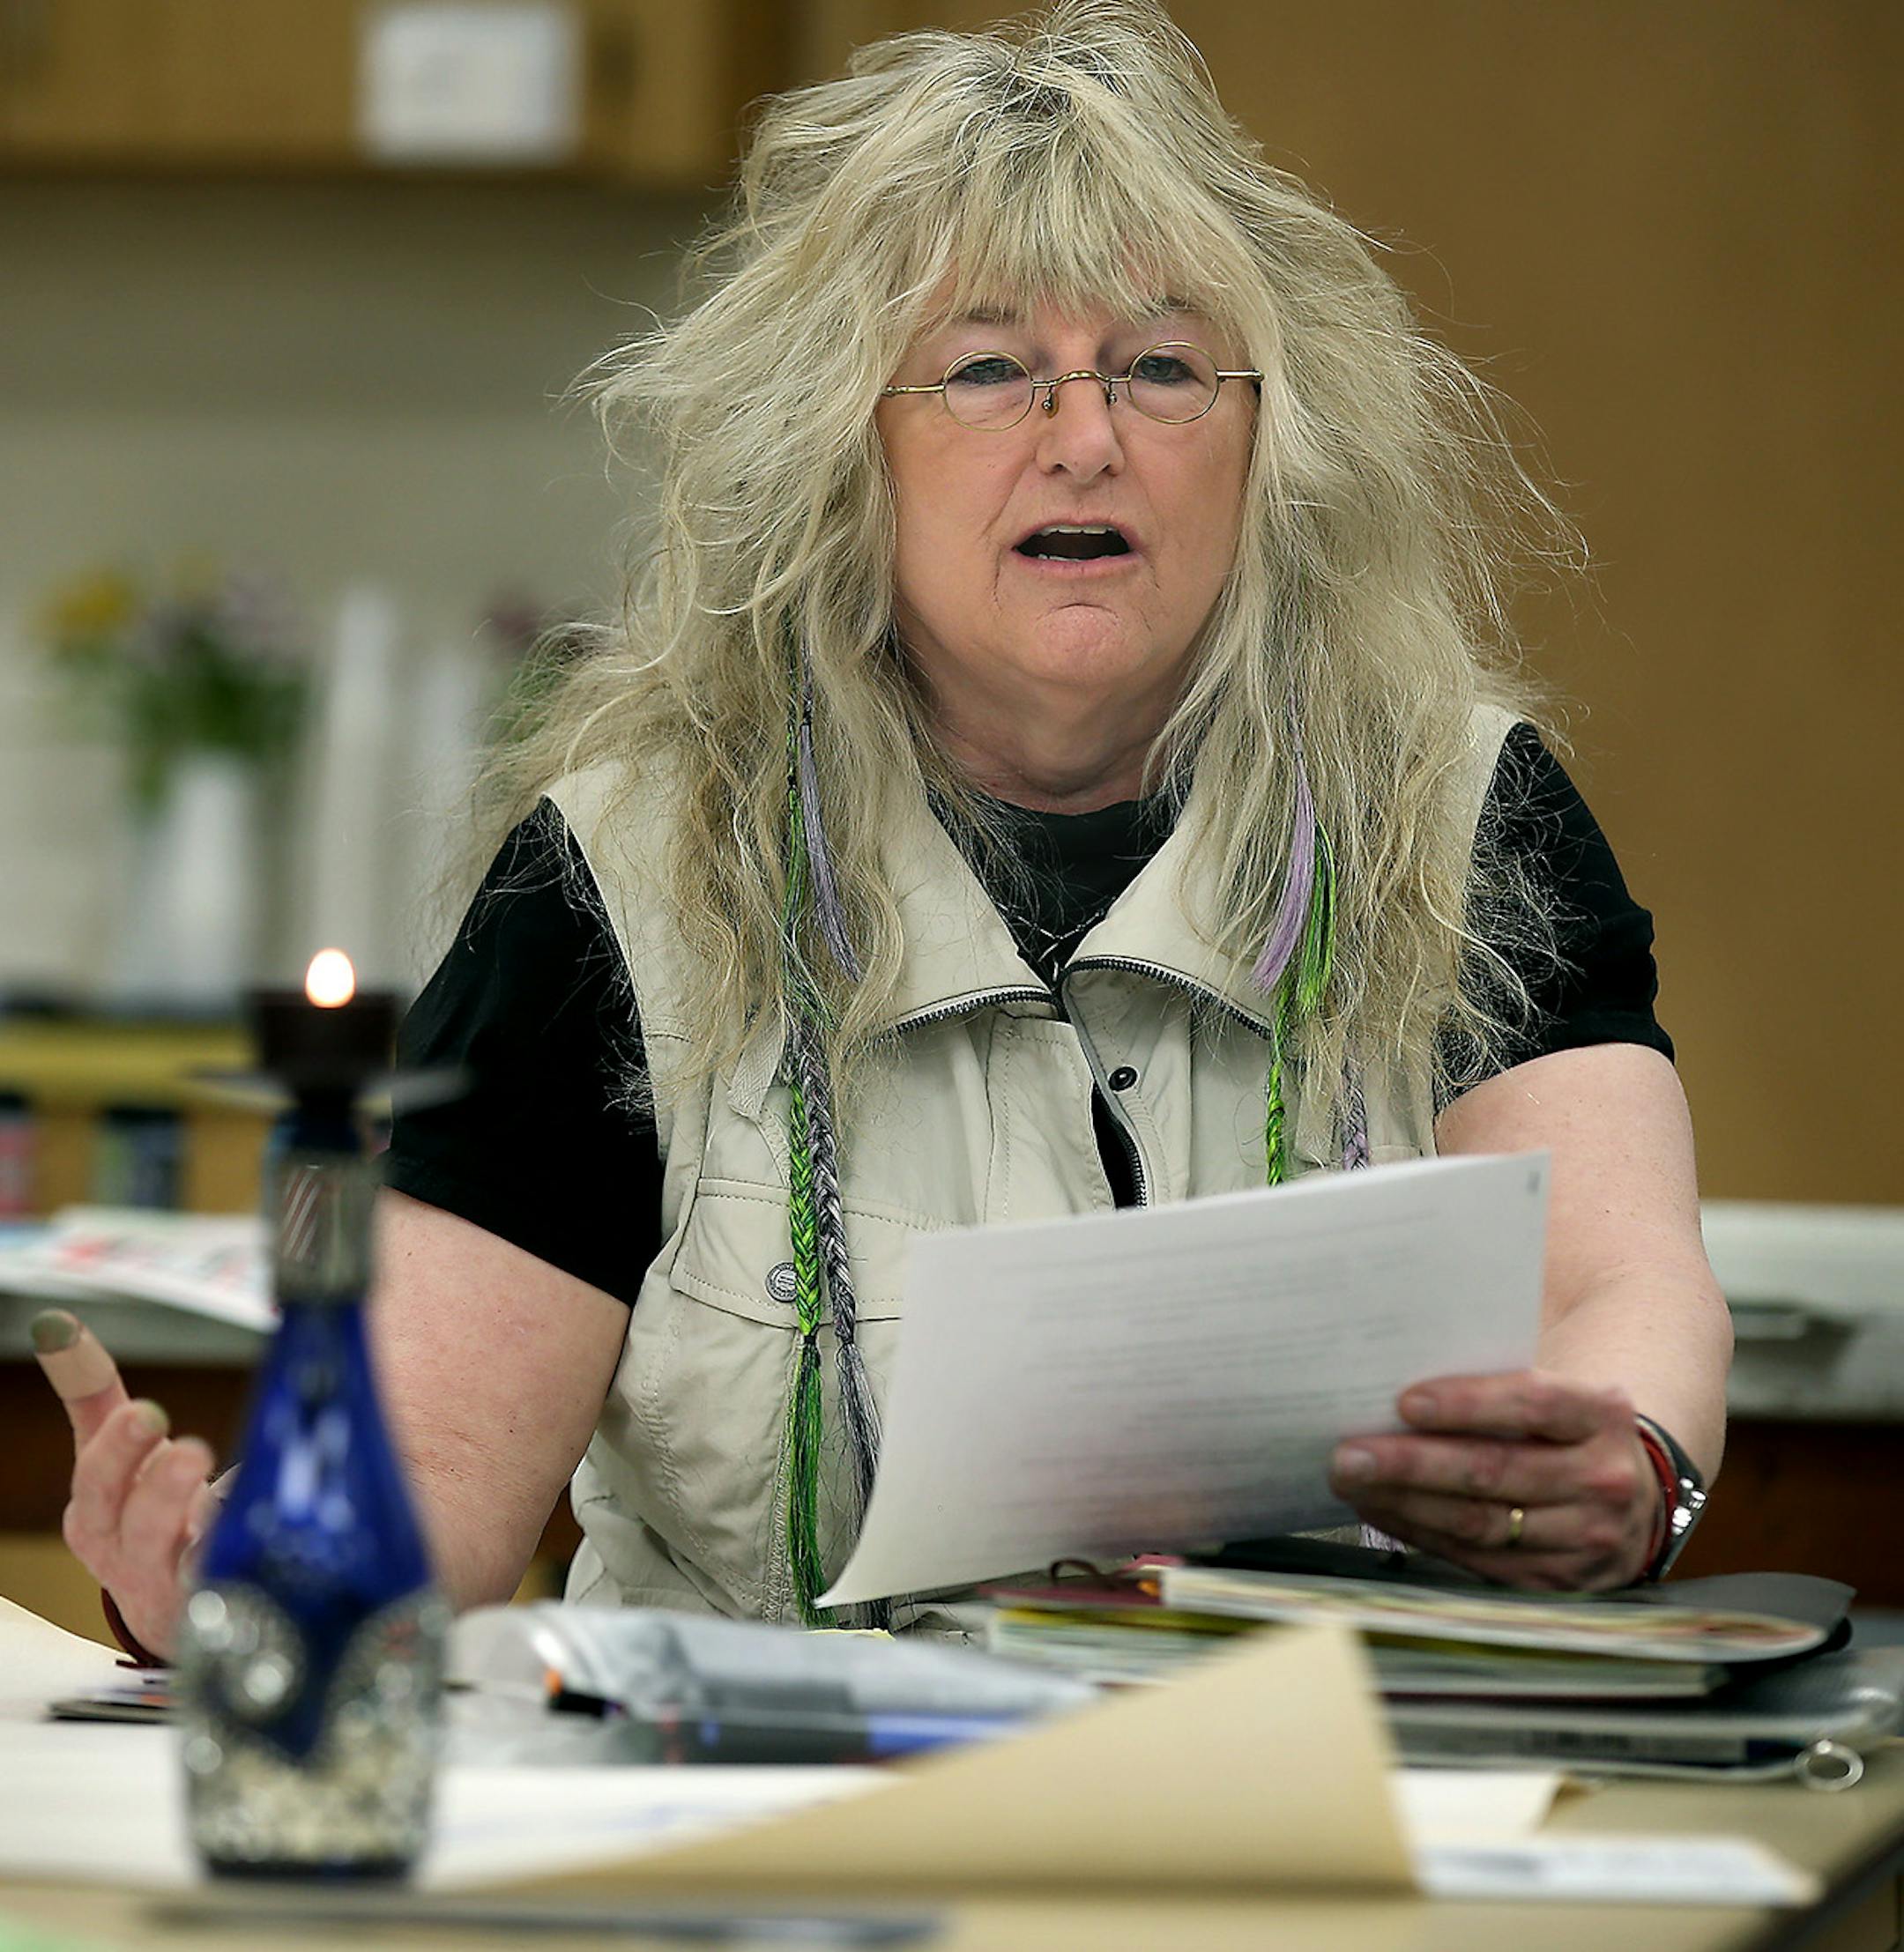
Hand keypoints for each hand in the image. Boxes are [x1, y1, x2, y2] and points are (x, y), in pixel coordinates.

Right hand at [31, 1310, 218, 1659]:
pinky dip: (247, 1553)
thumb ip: (91, 1395)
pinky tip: (267, 1528)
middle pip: (136, 1521)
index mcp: (96, 1510)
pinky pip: (235, 1579)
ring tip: (233, 1492)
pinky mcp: (217, 1603)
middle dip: (158, 1485)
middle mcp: (127, 1552)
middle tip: (192, 1450)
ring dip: (208, 1524)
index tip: (144, 1411)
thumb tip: (56, 1324)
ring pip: (188, 1557)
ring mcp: (174, 1584)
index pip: (98, 1475)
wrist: (167, 1608)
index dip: (117, 1443)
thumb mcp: (112, 1457)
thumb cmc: (142, 1514)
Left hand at [1328, 1369, 1662, 1590]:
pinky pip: (1478, 1557)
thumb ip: (1499, 1390)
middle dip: (1413, 1462)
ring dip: (1406, 1502)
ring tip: (1353, 1483)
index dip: (1468, 1403)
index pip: (1533, 1403)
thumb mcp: (1560, 1399)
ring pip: (1481, 1522)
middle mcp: (1602, 1478)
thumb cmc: (1566, 1433)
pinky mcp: (1560, 1579)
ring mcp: (1586, 1536)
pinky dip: (1422, 1533)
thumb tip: (1398, 1395)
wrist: (1633, 1502)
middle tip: (1351, 1453)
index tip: (1404, 1402)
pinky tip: (1382, 1511)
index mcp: (1601, 1415)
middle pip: (1495, 1470)